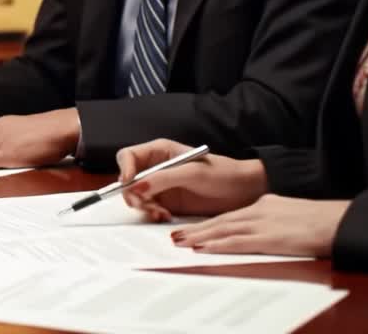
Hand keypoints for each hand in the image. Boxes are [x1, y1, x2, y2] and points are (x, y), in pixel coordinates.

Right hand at [116, 138, 267, 220]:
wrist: (242, 192)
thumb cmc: (222, 174)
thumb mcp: (192, 173)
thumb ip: (162, 179)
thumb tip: (136, 187)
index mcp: (159, 152)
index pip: (128, 156)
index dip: (124, 169)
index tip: (129, 183)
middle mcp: (155, 167)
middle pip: (128, 179)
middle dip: (132, 193)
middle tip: (144, 204)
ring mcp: (159, 186)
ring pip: (135, 196)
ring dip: (143, 206)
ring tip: (160, 213)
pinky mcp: (166, 202)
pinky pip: (148, 209)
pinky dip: (152, 214)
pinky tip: (165, 216)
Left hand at [170, 195, 350, 257]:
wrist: (341, 220)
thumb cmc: (323, 220)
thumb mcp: (292, 212)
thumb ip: (274, 217)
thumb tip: (264, 228)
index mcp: (265, 204)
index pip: (230, 215)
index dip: (209, 223)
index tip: (192, 229)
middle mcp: (259, 211)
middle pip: (220, 221)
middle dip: (196, 229)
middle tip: (175, 235)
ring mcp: (263, 224)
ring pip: (222, 230)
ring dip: (199, 237)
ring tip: (179, 242)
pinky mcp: (270, 238)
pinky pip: (237, 242)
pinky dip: (217, 244)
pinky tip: (203, 248)